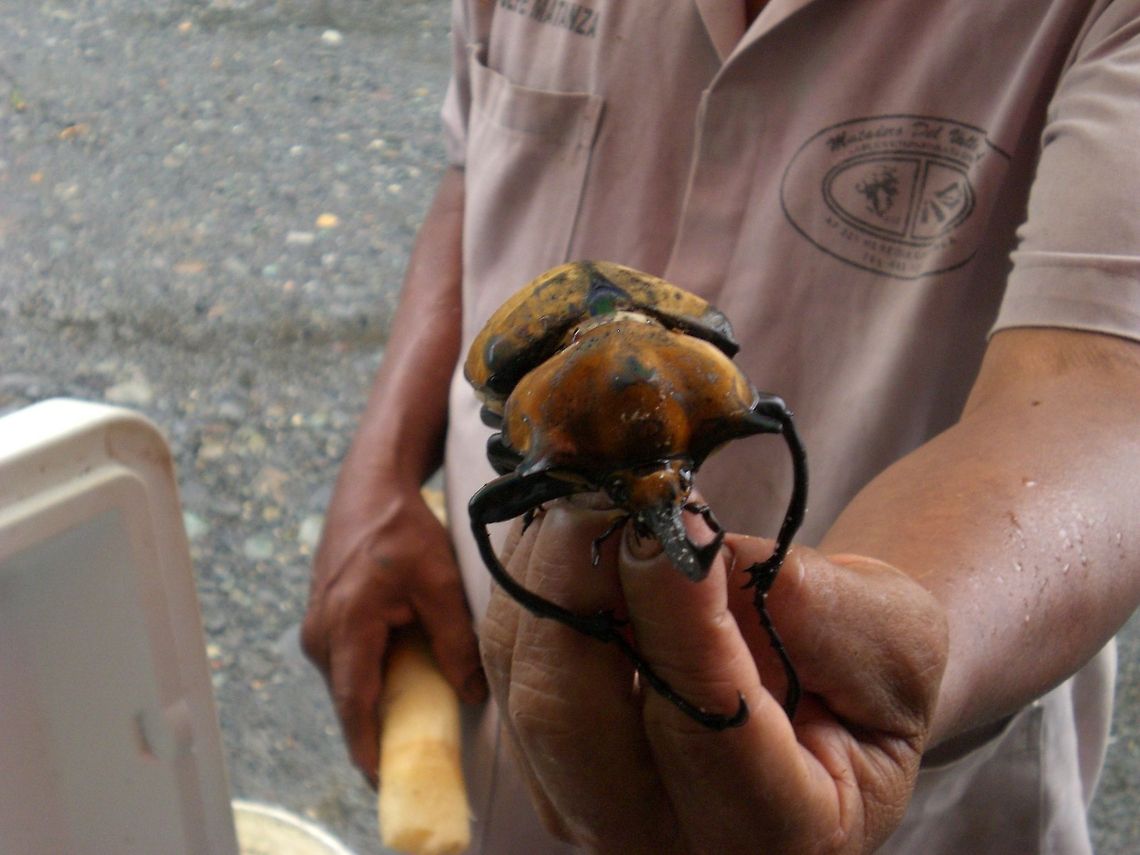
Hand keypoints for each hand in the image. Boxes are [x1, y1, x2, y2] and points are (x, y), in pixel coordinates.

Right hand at [301, 480, 485, 785]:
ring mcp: (316, 628)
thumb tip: (473, 693)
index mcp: (347, 625)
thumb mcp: (440, 582)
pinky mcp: (322, 621)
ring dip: (374, 702)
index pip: (354, 702)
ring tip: (409, 723)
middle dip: (376, 731)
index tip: (383, 782)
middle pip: (348, 699)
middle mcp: (320, 633)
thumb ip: (455, 640)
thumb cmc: (404, 531)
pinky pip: (345, 664)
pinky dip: (369, 678)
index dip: (368, 746)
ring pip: (346, 682)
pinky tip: (399, 680)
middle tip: (411, 759)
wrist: (370, 489)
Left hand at [480, 502, 947, 852]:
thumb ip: (811, 605)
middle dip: (576, 587)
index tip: (673, 518)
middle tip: (608, 488)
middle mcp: (668, 842)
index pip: (705, 726)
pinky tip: (568, 520)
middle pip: (571, 721)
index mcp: (783, 833)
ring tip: (588, 486)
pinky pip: (508, 661)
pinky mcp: (545, 756)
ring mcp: (590, 805)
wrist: (829, 692)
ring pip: (524, 685)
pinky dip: (529, 580)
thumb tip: (685, 544)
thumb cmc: (870, 672)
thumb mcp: (892, 636)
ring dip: (544, 571)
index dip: (678, 616)